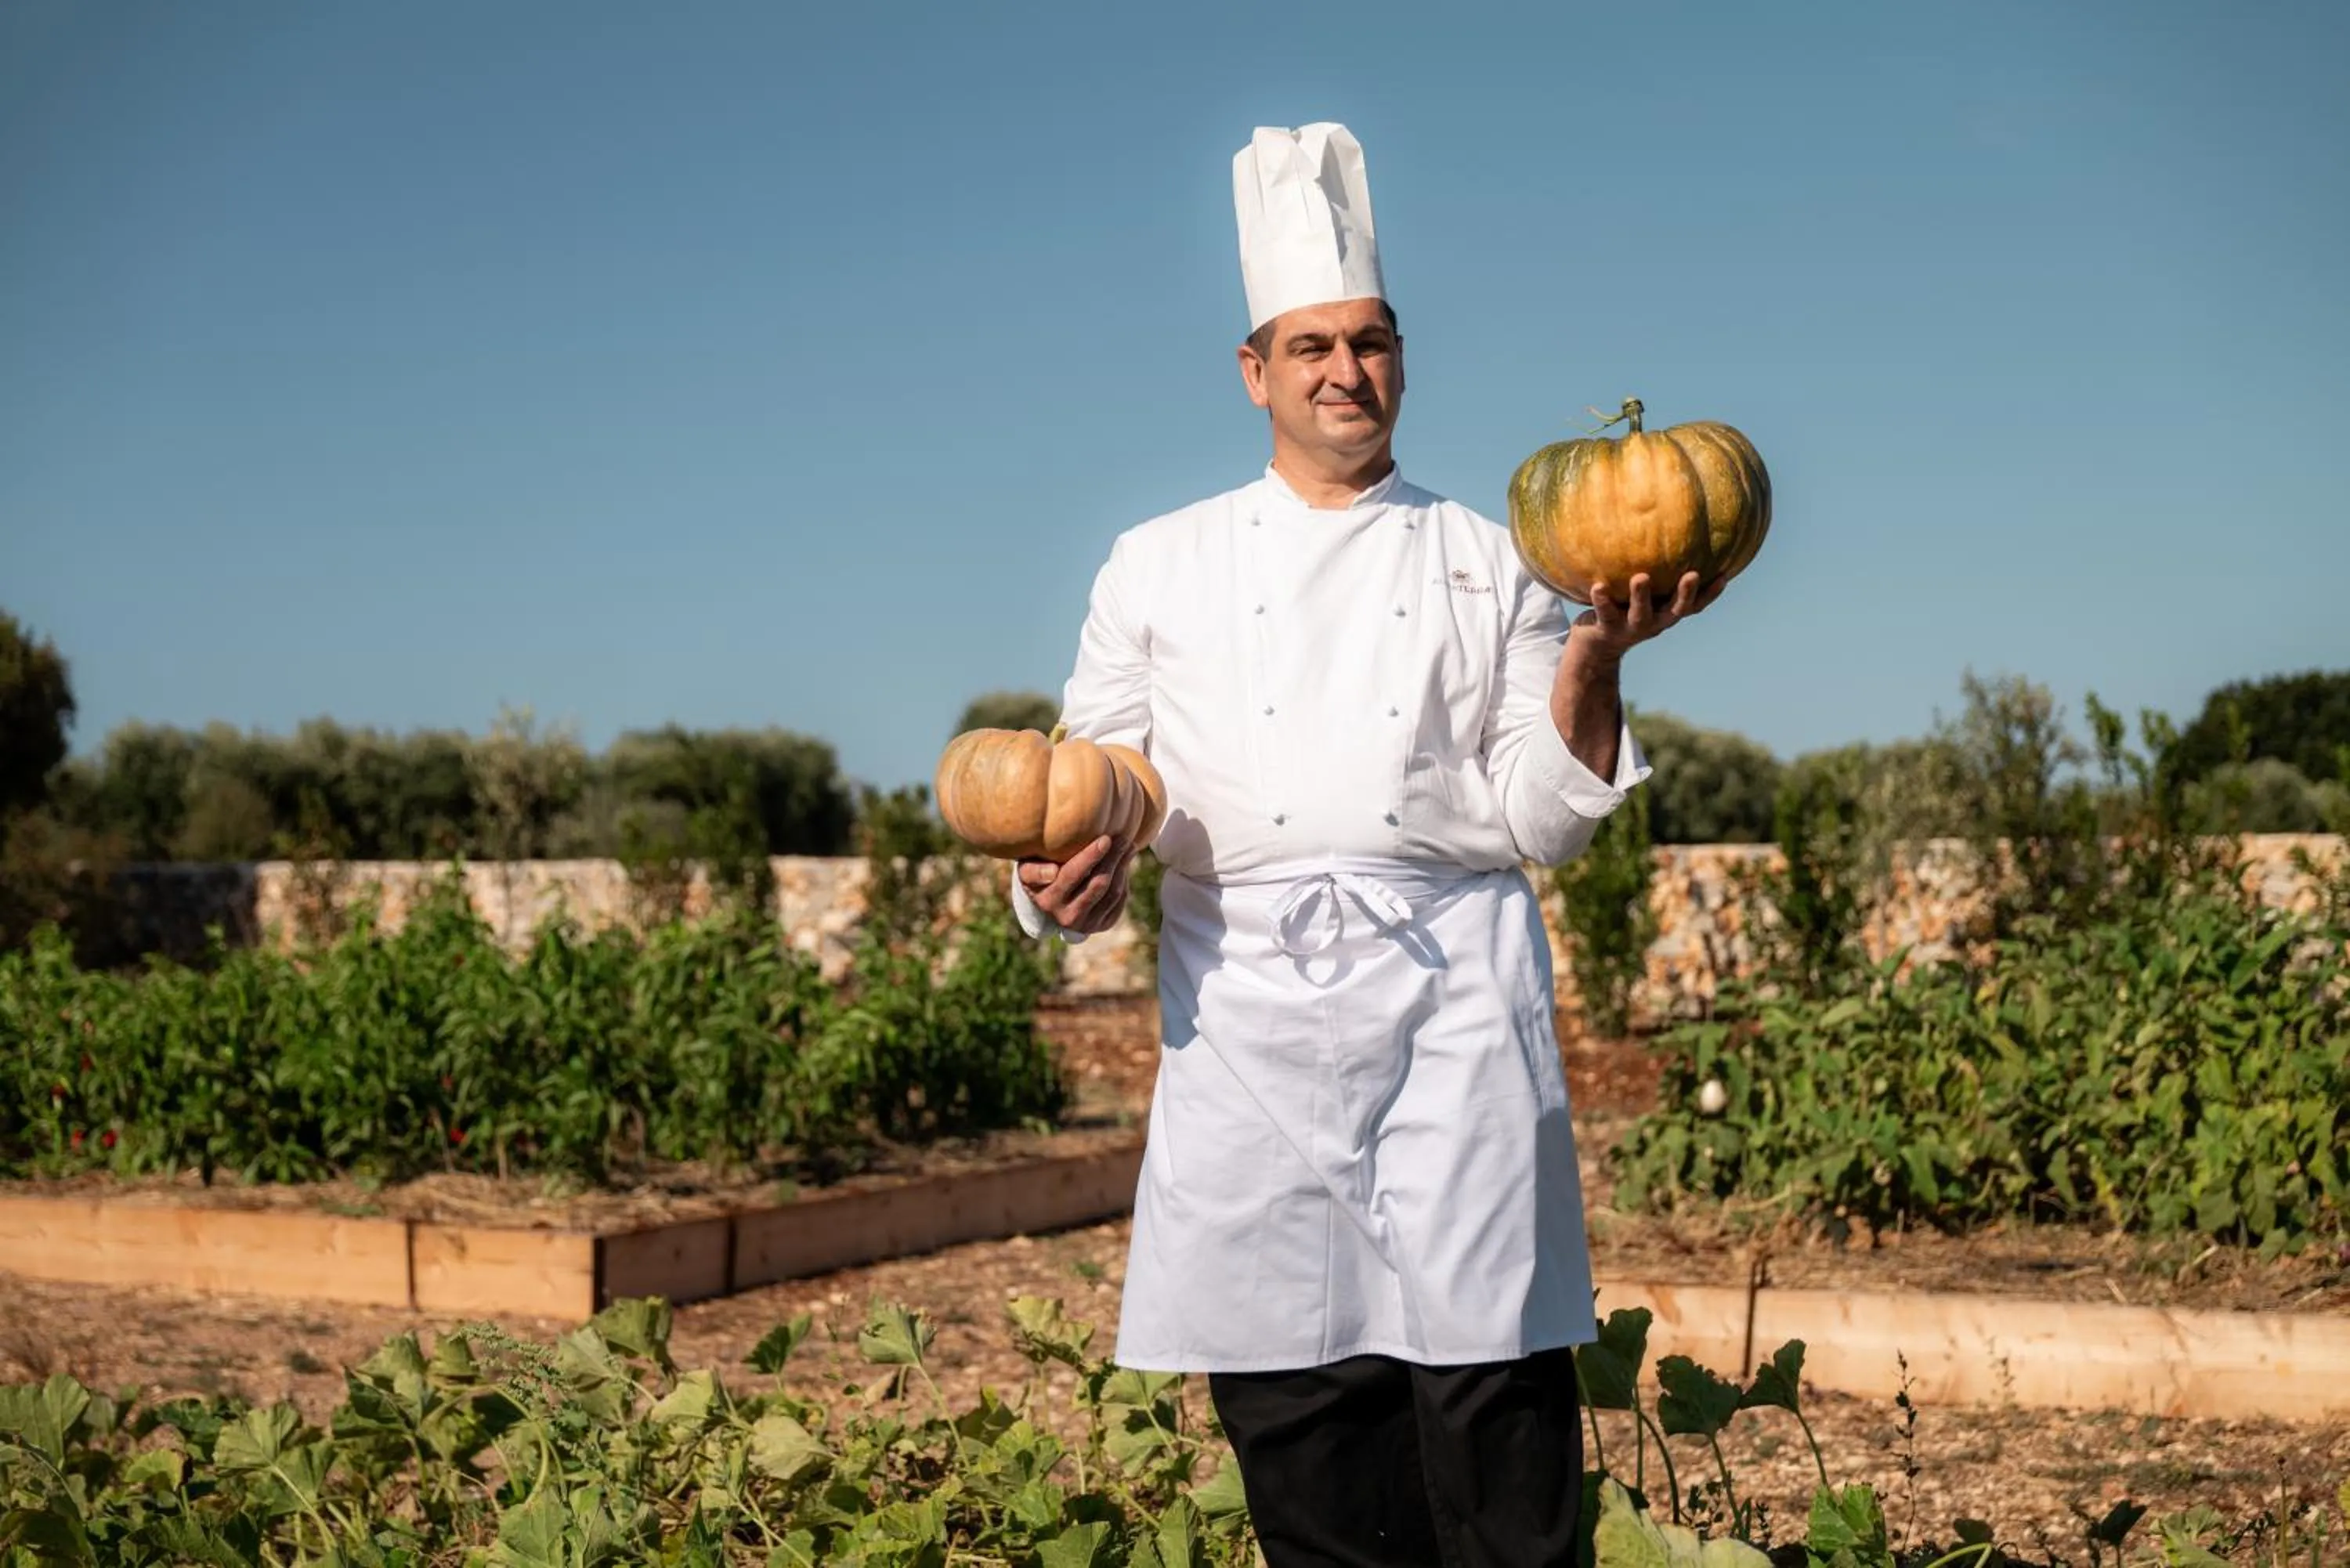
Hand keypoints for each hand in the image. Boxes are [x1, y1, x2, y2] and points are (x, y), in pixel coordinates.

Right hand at [1016, 834, 1135, 935]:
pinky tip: (1124, 861)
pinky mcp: (1103, 924)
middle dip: (1113, 858)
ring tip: (1127, 845)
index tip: (1105, 839)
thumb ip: (1033, 871)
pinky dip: (1124, 879)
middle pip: (1098, 883)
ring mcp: (1087, 923)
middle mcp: (1067, 916)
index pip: (1072, 875)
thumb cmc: (1039, 873)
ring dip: (1122, 867)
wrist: (1051, 902)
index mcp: (1048, 900)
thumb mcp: (1027, 870)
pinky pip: (1119, 900)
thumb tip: (1053, 873)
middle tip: (1122, 837)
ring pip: (1113, 892)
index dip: (1091, 857)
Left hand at [1571, 570, 1721, 659]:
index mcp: (1665, 613)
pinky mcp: (1607, 629)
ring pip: (1640, 613)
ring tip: (1640, 577)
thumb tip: (1670, 533)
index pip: (1695, 606)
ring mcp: (1631, 628)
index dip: (1710, 594)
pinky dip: (1602, 600)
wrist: (1596, 648)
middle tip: (1692, 574)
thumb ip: (1657, 576)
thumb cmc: (1624, 610)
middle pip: (1675, 610)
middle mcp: (1654, 622)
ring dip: (1641, 595)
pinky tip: (1598, 586)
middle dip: (1685, 593)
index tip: (1724, 575)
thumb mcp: (1644, 597)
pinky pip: (1605, 613)